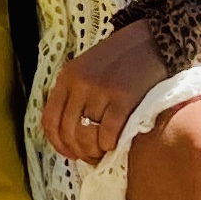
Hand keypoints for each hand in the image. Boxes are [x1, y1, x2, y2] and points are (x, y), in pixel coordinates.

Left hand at [39, 19, 166, 167]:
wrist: (151, 41)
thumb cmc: (120, 60)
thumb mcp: (87, 70)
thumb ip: (75, 95)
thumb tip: (71, 134)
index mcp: (67, 77)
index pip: (49, 119)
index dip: (57, 143)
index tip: (68, 153)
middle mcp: (79, 83)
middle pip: (67, 130)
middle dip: (77, 151)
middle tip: (90, 158)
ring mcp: (100, 90)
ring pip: (86, 134)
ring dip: (93, 151)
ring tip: (102, 153)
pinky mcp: (123, 97)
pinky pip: (108, 131)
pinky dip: (109, 145)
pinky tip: (114, 146)